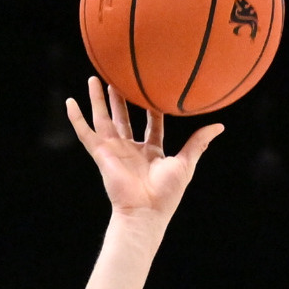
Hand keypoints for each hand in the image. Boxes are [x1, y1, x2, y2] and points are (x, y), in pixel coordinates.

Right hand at [66, 76, 222, 222]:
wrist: (146, 211)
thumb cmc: (167, 193)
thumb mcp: (186, 162)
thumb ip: (198, 143)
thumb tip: (219, 126)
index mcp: (151, 152)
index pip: (152, 124)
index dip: (153, 108)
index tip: (154, 90)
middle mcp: (130, 149)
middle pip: (123, 117)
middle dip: (120, 99)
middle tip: (117, 78)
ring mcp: (114, 151)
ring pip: (103, 119)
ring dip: (98, 99)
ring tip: (95, 78)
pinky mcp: (101, 154)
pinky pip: (85, 133)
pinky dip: (76, 118)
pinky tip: (69, 102)